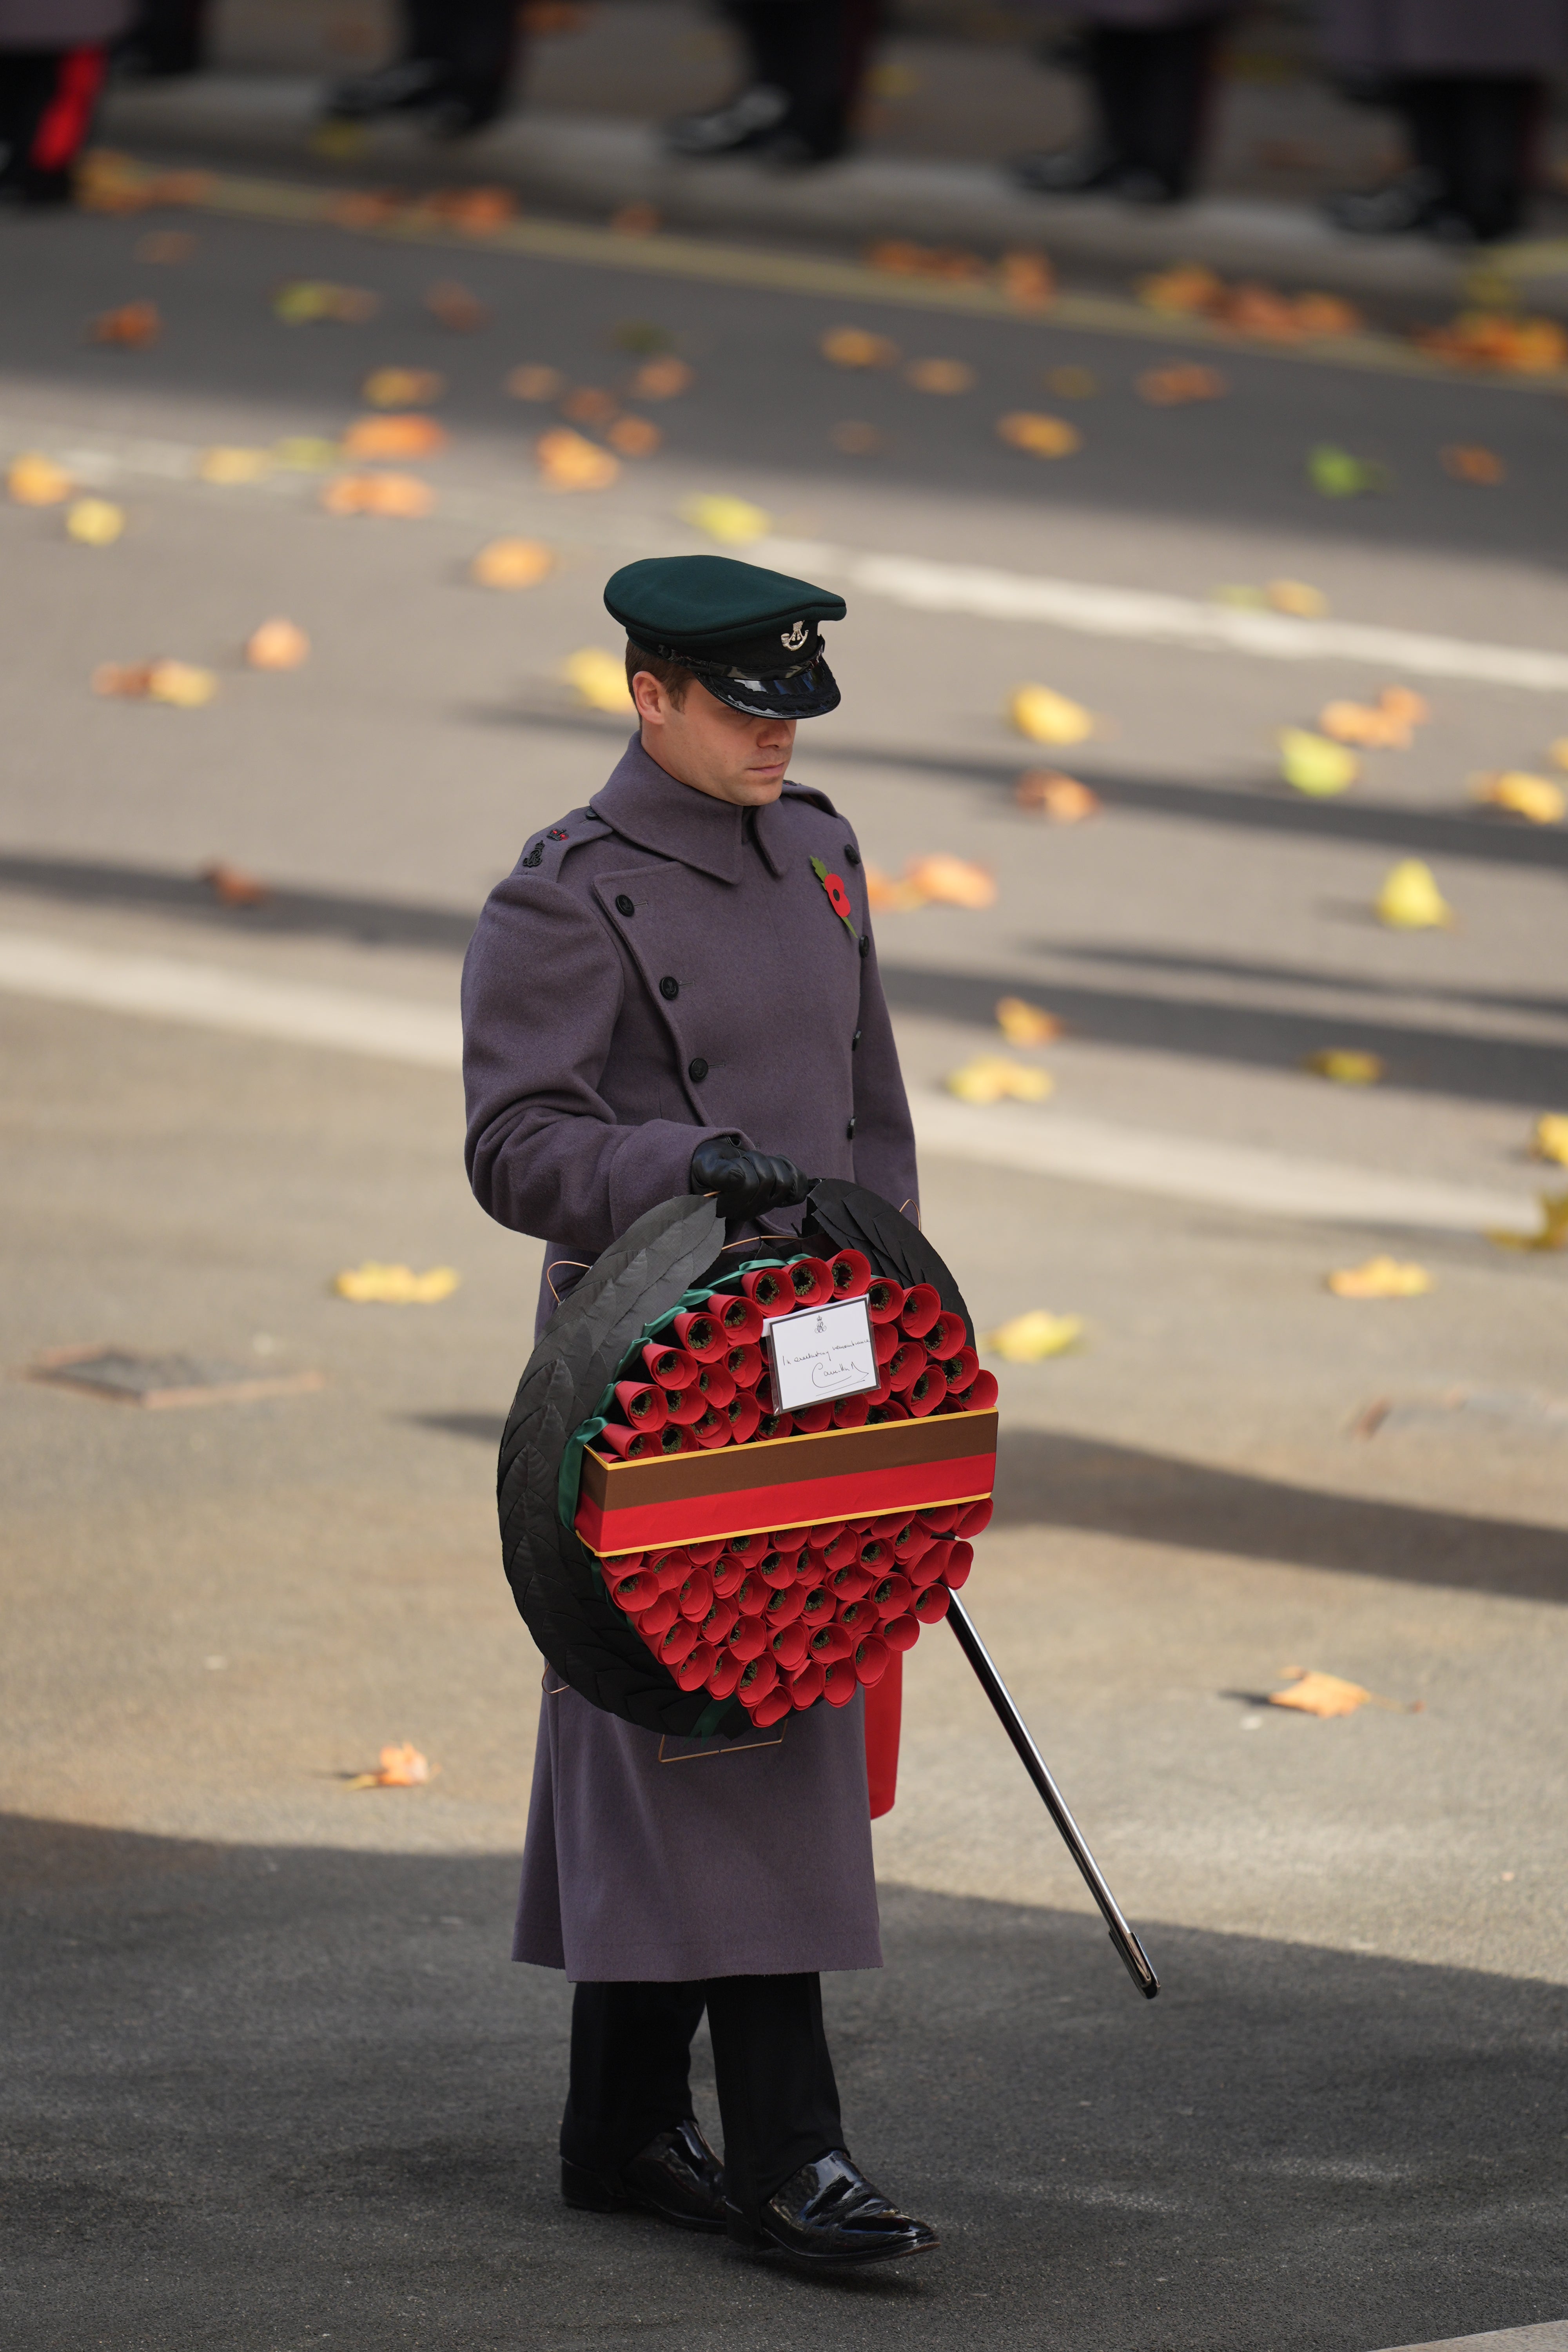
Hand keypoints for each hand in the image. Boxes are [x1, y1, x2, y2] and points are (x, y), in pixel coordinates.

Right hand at [690, 1136, 811, 1219]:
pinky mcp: (779, 1200)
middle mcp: (747, 1211)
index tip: (733, 1164)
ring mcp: (764, 1207)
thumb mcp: (707, 1165)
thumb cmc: (713, 1164)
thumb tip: (737, 1178)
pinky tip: (777, 1164)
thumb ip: (718, 1172)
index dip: (742, 1166)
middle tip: (744, 1160)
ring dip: (772, 1163)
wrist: (721, 1164)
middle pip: (767, 1180)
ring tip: (756, 1162)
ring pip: (785, 1182)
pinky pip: (799, 1190)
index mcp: (727, 1207)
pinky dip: (791, 1170)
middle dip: (757, 1161)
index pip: (748, 1185)